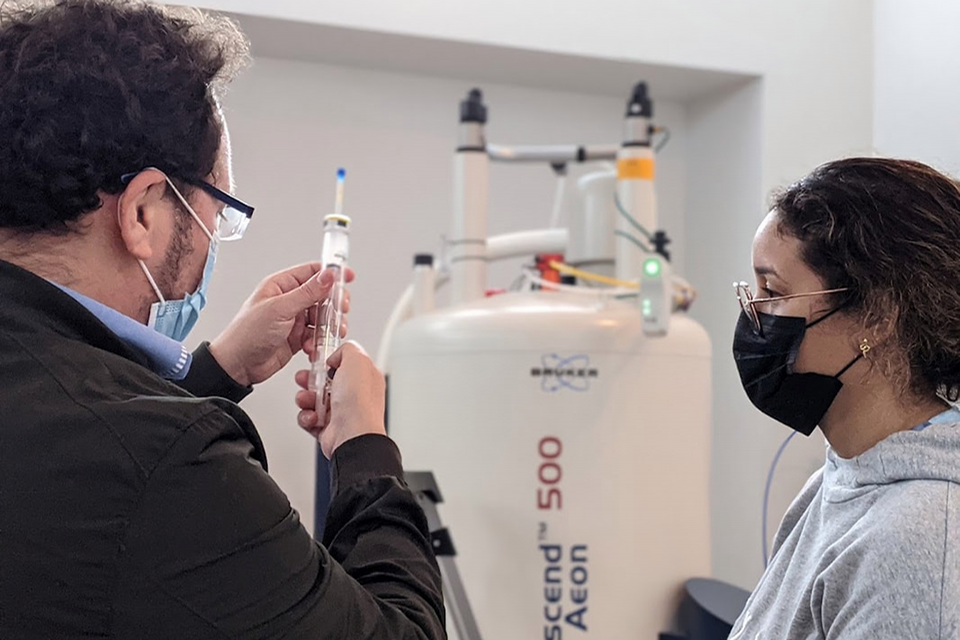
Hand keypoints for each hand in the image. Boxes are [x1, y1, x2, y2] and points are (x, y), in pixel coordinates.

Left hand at [209, 263, 353, 386]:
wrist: (237, 365)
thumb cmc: (247, 334)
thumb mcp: (280, 309)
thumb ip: (307, 292)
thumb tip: (328, 275)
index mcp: (281, 285)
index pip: (312, 272)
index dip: (331, 274)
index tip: (348, 278)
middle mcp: (289, 300)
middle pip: (323, 295)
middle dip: (334, 304)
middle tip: (340, 312)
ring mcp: (294, 319)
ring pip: (323, 316)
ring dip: (328, 326)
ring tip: (327, 333)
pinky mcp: (298, 337)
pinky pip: (317, 335)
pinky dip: (319, 341)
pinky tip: (312, 347)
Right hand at [294, 342, 385, 457]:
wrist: (352, 435)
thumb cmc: (359, 402)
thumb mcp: (357, 360)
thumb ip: (347, 349)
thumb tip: (336, 356)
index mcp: (364, 377)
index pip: (343, 363)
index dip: (328, 361)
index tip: (317, 360)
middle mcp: (354, 395)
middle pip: (325, 381)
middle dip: (310, 379)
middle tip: (305, 379)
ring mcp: (341, 411)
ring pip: (314, 399)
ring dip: (305, 398)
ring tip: (307, 400)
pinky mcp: (329, 427)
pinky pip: (309, 418)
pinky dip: (306, 417)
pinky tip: (313, 417)